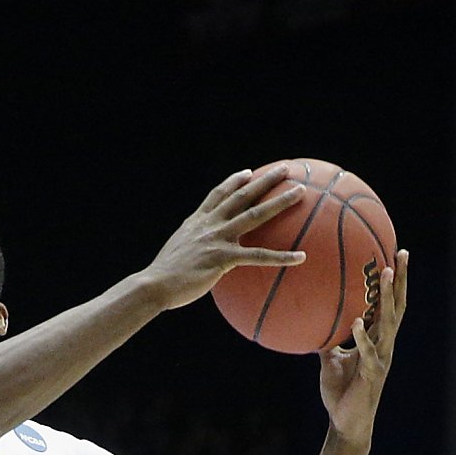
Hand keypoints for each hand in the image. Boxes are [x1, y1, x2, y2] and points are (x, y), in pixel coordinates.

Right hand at [141, 168, 307, 311]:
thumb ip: (191, 248)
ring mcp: (218, 238)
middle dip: (265, 180)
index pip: (218, 194)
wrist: (155, 284)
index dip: (234, 182)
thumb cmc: (163, 276)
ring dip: (279, 202)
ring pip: (255, 215)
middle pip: (242, 196)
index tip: (247, 173)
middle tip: (285, 169)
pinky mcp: (224, 258)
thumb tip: (199, 258)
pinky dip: (282, 257)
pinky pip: (258, 256)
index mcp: (197, 222)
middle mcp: (210, 224)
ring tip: (300, 193)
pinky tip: (300, 257)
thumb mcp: (177, 253)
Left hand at [318, 248, 408, 447]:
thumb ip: (326, 341)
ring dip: (387, 298)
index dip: (393, 283)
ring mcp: (380, 359)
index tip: (393, 255)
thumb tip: (310, 321)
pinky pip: (368, 353)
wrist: (345, 424)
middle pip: (397, 306)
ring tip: (386, 274)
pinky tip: (357, 322)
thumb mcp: (330, 361)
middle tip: (401, 252)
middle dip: (400, 280)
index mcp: (377, 340)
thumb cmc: (340, 393)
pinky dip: (362, 337)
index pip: (388, 305)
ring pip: (389, 323)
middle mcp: (384, 345)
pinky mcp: (372, 375)